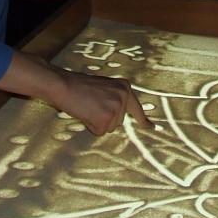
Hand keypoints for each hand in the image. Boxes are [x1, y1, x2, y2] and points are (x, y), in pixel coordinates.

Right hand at [0, 52, 150, 135]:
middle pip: (119, 121)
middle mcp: (124, 97)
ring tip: (88, 107)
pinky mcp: (106, 120)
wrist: (64, 85)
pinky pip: (100, 132)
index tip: (153, 128)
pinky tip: (85, 114)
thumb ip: (115, 97)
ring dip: (98, 122)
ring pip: (110, 127)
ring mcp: (116, 109)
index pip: (136, 107)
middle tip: (91, 105)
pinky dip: (91, 127)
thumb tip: (122, 113)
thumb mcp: (104, 87)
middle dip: (105, 118)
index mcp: (125, 87)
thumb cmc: (80, 86)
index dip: (144, 120)